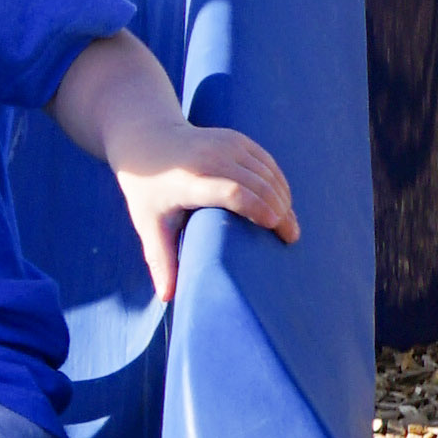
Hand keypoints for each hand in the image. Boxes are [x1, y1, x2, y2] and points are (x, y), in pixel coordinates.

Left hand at [108, 120, 296, 305]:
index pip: (229, 191)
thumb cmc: (148, 190)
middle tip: (291, 237)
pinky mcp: (235, 139)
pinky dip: (278, 182)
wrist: (146, 140)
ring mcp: (224, 145)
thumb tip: (168, 298)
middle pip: (256, 183)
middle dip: (279, 210)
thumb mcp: (148, 223)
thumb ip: (161, 259)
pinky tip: (284, 203)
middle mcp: (208, 158)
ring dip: (282, 198)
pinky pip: (266, 162)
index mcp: (187, 181)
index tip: (274, 226)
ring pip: (266, 172)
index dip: (255, 207)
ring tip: (290, 226)